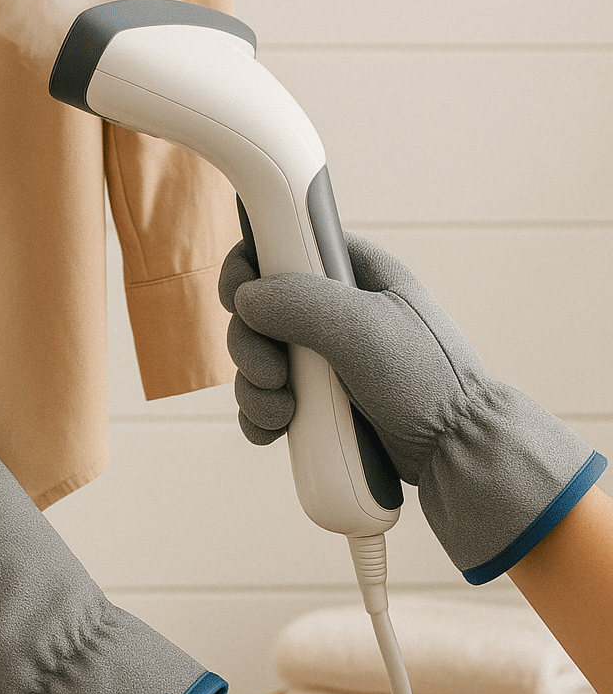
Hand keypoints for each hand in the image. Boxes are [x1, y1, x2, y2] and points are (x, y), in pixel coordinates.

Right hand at [218, 233, 603, 581]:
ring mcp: (322, 359)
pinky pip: (265, 400)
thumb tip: (247, 298)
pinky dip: (261, 416)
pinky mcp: (316, 402)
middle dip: (250, 343)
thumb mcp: (365, 327)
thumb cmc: (427, 380)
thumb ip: (301, 303)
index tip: (238, 292)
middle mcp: (333, 311)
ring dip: (255, 388)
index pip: (283, 243)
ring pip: (256, 359)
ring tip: (284, 411)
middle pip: (256, 309)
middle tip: (272, 371)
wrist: (455, 451)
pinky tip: (276, 429)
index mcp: (353, 272)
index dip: (250, 264)